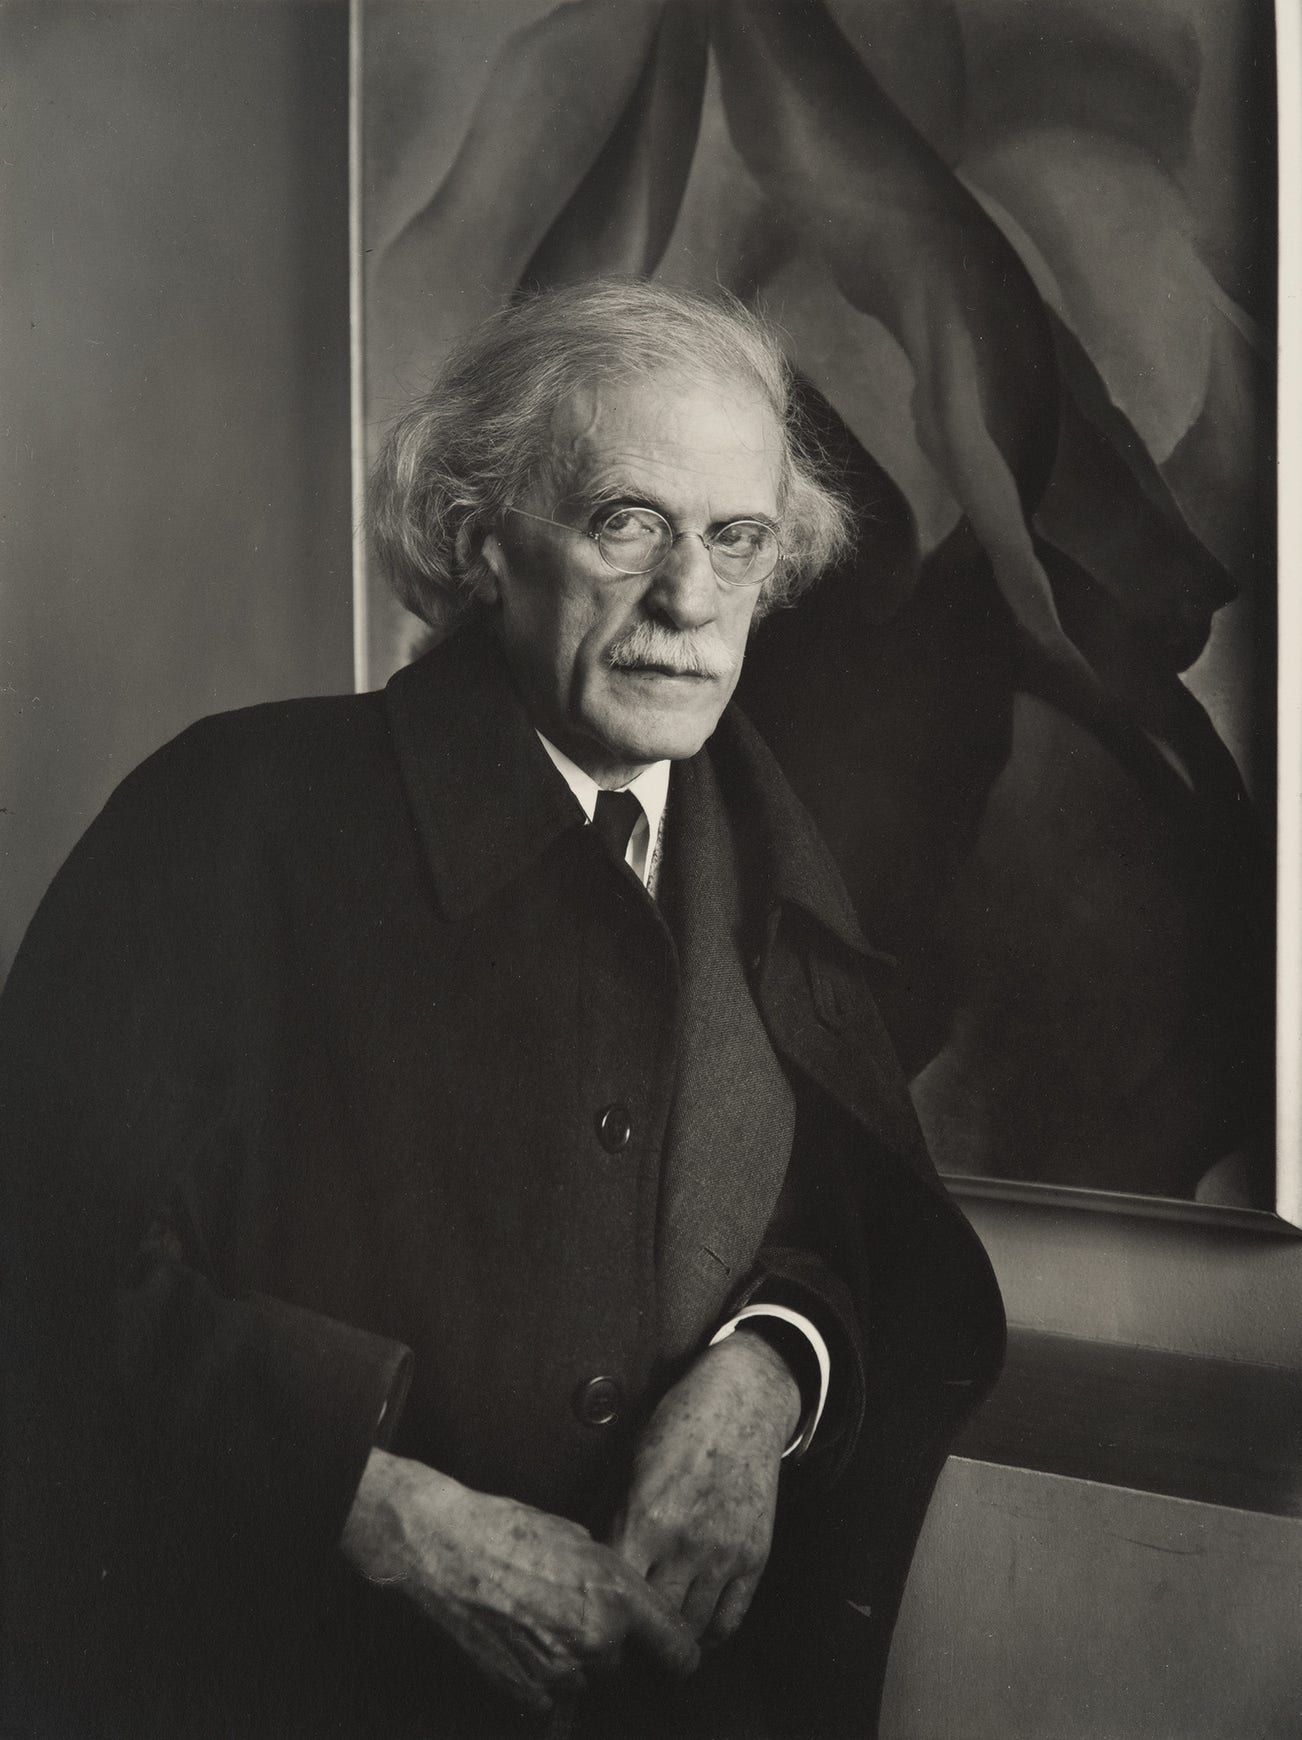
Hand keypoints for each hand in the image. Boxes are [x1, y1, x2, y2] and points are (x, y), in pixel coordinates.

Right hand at [340, 1449, 698, 1714]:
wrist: (445, 1549)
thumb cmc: (505, 1531)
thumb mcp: (578, 1539)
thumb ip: (611, 1579)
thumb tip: (625, 1605)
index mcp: (617, 1594)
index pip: (678, 1648)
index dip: (677, 1652)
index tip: (672, 1657)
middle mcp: (597, 1638)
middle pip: (624, 1664)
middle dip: (605, 1646)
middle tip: (569, 1617)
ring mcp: (562, 1672)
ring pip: (589, 1684)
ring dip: (574, 1667)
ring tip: (538, 1629)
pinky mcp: (527, 1695)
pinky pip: (556, 1714)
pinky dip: (548, 1696)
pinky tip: (530, 1663)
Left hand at [608, 1331, 799, 1648]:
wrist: (744, 1400)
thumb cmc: (679, 1424)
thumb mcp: (632, 1462)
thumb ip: (615, 1517)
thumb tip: (592, 1565)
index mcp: (646, 1517)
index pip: (614, 1592)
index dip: (601, 1608)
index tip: (592, 1616)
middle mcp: (686, 1543)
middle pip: (652, 1621)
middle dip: (632, 1635)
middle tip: (619, 1640)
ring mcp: (724, 1553)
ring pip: (691, 1629)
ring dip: (670, 1640)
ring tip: (652, 1641)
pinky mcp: (754, 1557)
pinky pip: (729, 1619)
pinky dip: (708, 1634)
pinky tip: (692, 1630)